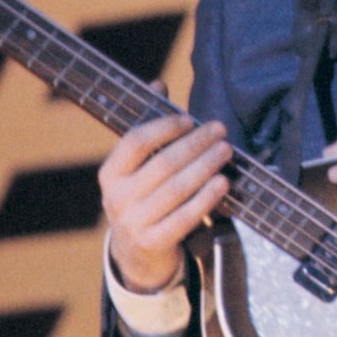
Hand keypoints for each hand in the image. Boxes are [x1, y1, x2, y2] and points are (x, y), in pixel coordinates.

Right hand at [100, 115, 231, 293]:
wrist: (135, 252)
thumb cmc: (144, 196)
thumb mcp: (139, 166)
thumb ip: (150, 127)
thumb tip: (158, 83)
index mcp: (110, 174)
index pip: (135, 142)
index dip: (164, 127)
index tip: (190, 119)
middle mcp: (117, 198)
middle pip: (163, 163)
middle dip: (196, 144)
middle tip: (220, 130)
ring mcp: (134, 223)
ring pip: (177, 189)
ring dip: (206, 166)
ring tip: (226, 151)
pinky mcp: (154, 242)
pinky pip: (185, 216)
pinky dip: (206, 197)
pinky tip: (223, 182)